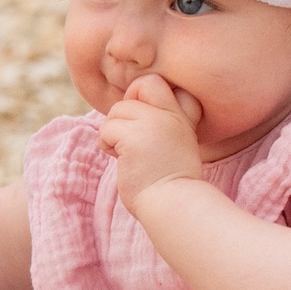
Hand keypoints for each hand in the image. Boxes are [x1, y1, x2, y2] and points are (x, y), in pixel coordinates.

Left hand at [99, 74, 204, 214]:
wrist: (173, 205)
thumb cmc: (170, 182)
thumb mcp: (176, 143)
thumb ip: (162, 124)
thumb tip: (130, 110)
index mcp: (184, 116)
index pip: (162, 83)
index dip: (146, 96)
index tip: (146, 124)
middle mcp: (172, 114)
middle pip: (142, 84)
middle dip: (128, 105)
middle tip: (131, 133)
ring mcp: (154, 123)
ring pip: (118, 110)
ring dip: (114, 132)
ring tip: (129, 154)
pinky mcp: (134, 137)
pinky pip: (107, 128)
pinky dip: (107, 144)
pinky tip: (122, 161)